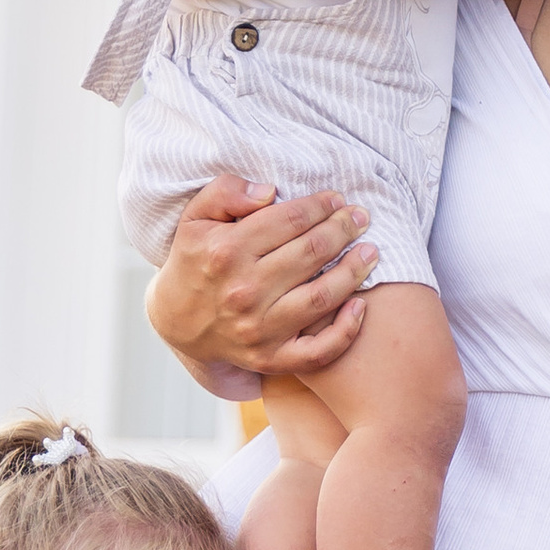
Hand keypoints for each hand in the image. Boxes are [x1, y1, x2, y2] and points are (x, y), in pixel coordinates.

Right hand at [146, 175, 376, 378]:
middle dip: (343, 229)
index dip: (321, 206)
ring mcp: (259, 328)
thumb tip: (269, 191)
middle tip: (361, 218)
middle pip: (311, 253)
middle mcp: (244, 290)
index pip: (289, 220)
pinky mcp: (270, 358)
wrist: (177, 323)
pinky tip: (362, 306)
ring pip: (322, 296)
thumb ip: (226, 193)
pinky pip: (318, 351)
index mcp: (226, 251)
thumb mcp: (195, 219)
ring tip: (372, 252)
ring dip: (354, 271)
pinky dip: (346, 331)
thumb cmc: (194, 262)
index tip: (337, 199)